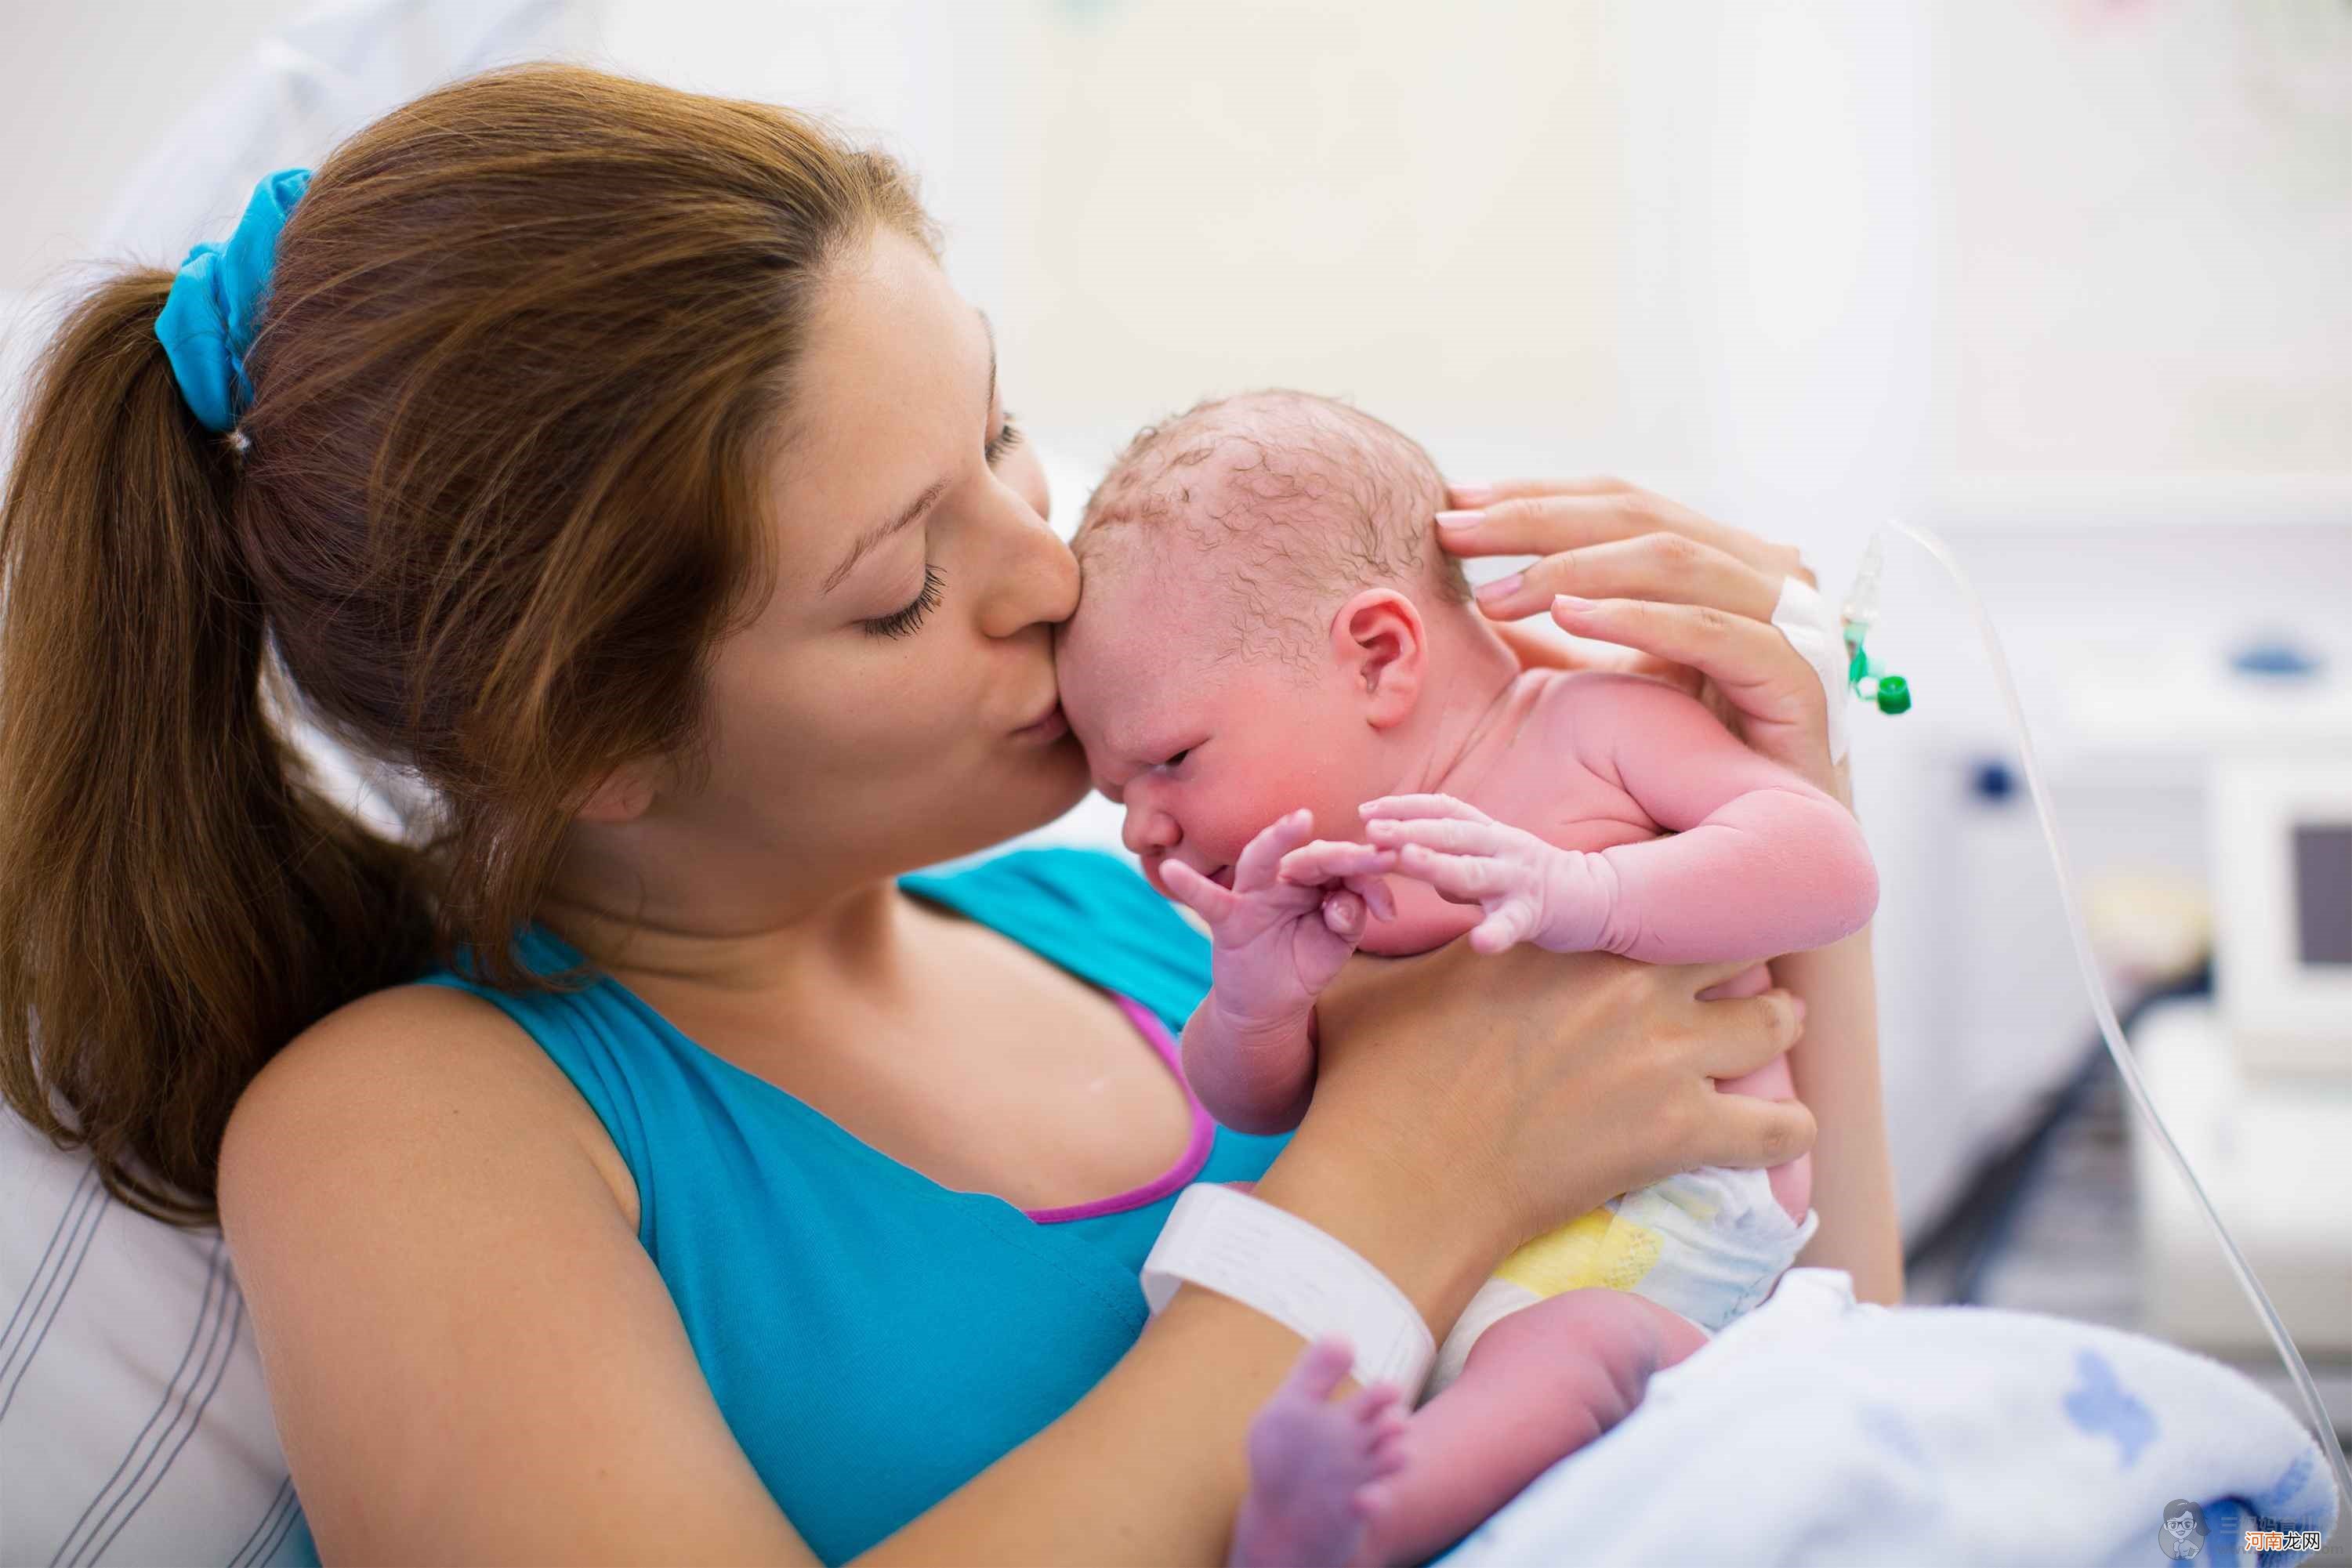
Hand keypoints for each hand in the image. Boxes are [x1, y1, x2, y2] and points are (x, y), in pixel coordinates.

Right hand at [1158, 808, 1398, 1033]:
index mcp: (1316, 880)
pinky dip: (1189, 885)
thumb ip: (1348, 919)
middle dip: (1345, 855)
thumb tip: (1345, 901)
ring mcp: (1252, 895)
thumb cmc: (1304, 962)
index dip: (1370, 878)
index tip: (1391, 904)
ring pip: (1261, 861)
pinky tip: (1171, 870)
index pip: (1345, 867)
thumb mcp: (1336, 943)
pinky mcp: (1227, 919)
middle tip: (1377, 854)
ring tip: (1298, 820)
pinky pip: (1207, 900)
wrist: (1269, 1005)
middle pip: (1311, 856)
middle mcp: (1284, 879)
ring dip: (1278, 839)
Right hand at [1304, 938, 1814, 1259]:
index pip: (1656, 892)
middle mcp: (1627, 980)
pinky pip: (1780, 1127)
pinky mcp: (1681, 1131)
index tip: (1674, 927)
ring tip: (1766, 1036)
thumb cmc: (1378, 1082)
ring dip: (1774, 1027)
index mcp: (1563, 936)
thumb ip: (1404, 947)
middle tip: (1730, 980)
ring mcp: (1663, 1053)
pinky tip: (1782, 1131)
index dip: (1673, 909)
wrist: (1400, 1178)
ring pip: (1774, 1021)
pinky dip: (1787, 1130)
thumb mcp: (1380, 984)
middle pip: (1734, 942)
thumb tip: (1356, 907)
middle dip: (1740, 959)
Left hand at [1358, 793, 1607, 955]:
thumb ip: (1448, 854)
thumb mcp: (1485, 857)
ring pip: (1475, 871)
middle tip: (1371, 831)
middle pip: (1452, 833)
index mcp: (1487, 832)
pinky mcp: (1535, 913)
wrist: (1592, 898)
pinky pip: (1513, 924)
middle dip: (1410, 829)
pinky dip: (1496, 933)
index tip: (1365, 809)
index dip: (1404, 806)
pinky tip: (1480, 943)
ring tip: (1407, 861)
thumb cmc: (1525, 879)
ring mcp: (1518, 879)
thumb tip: (1399, 852)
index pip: (1443, 809)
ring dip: (1439, 865)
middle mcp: (1502, 847)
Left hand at [1435, 477, 1842, 800]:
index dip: (1537, 497)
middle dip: (1536, 519)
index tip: (1455, 503)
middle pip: (1640, 517)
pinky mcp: (1802, 678)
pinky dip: (1640, 618)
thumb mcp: (1610, 689)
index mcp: (1718, 565)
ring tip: (1494, 593)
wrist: (1775, 853)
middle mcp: (1760, 576)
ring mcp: (1790, 621)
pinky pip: (1716, 631)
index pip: (1621, 504)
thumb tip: (1467, 605)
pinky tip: (1569, 617)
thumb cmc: (1690, 771)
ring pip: (1674, 559)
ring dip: (1573, 568)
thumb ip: (1559, 644)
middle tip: (1452, 530)